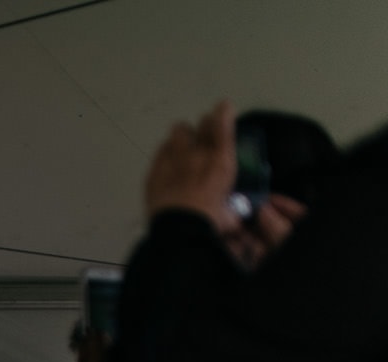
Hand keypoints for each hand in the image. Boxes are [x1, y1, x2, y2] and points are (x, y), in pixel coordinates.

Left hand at [144, 99, 238, 230]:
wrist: (178, 228)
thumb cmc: (209, 221)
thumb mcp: (229, 215)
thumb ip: (231, 209)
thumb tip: (231, 216)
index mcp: (221, 160)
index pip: (223, 124)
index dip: (223, 112)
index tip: (223, 107)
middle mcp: (199, 153)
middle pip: (202, 123)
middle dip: (205, 125)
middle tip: (204, 134)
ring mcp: (175, 158)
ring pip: (179, 130)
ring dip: (184, 134)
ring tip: (183, 144)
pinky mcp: (155, 169)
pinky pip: (162, 149)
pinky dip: (167, 151)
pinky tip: (167, 159)